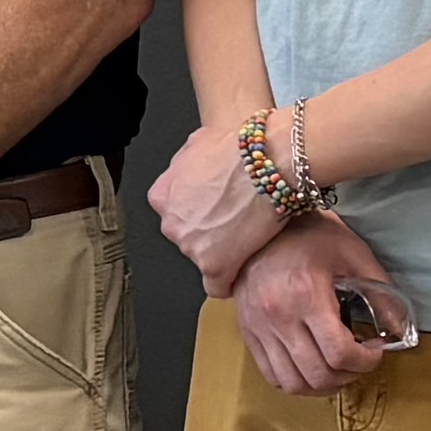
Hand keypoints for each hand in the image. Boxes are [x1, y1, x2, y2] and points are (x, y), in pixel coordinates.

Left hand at [145, 115, 297, 290]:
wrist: (268, 161)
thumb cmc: (239, 148)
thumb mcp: (197, 144)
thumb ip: (185, 165)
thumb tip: (189, 171)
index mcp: (162, 196)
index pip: (174, 214)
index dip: (199, 212)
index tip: (215, 211)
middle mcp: (170, 223)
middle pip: (187, 238)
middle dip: (208, 232)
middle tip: (235, 221)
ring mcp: (190, 247)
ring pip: (203, 259)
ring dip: (223, 253)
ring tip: (249, 237)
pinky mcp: (214, 266)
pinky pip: (217, 286)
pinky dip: (229, 281)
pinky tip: (242, 270)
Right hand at [234, 215, 397, 395]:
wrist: (260, 220)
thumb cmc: (309, 234)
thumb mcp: (353, 253)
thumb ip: (382, 291)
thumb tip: (401, 328)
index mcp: (305, 295)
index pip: (339, 354)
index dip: (366, 363)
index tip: (375, 351)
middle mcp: (277, 316)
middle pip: (318, 375)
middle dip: (348, 376)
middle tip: (359, 362)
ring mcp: (258, 326)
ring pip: (292, 383)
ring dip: (322, 386)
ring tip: (337, 369)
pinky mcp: (247, 331)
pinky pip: (271, 375)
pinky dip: (295, 381)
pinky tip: (311, 366)